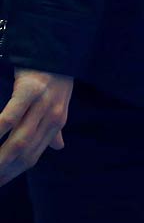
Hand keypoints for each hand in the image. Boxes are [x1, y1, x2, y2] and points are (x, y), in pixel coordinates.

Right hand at [0, 68, 72, 185]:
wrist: (59, 48)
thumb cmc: (54, 78)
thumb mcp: (58, 104)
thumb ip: (54, 129)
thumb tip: (58, 148)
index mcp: (56, 124)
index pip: (32, 158)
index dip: (12, 174)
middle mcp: (52, 117)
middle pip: (25, 154)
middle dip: (2, 172)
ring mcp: (42, 104)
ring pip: (19, 141)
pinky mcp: (31, 90)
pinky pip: (12, 116)